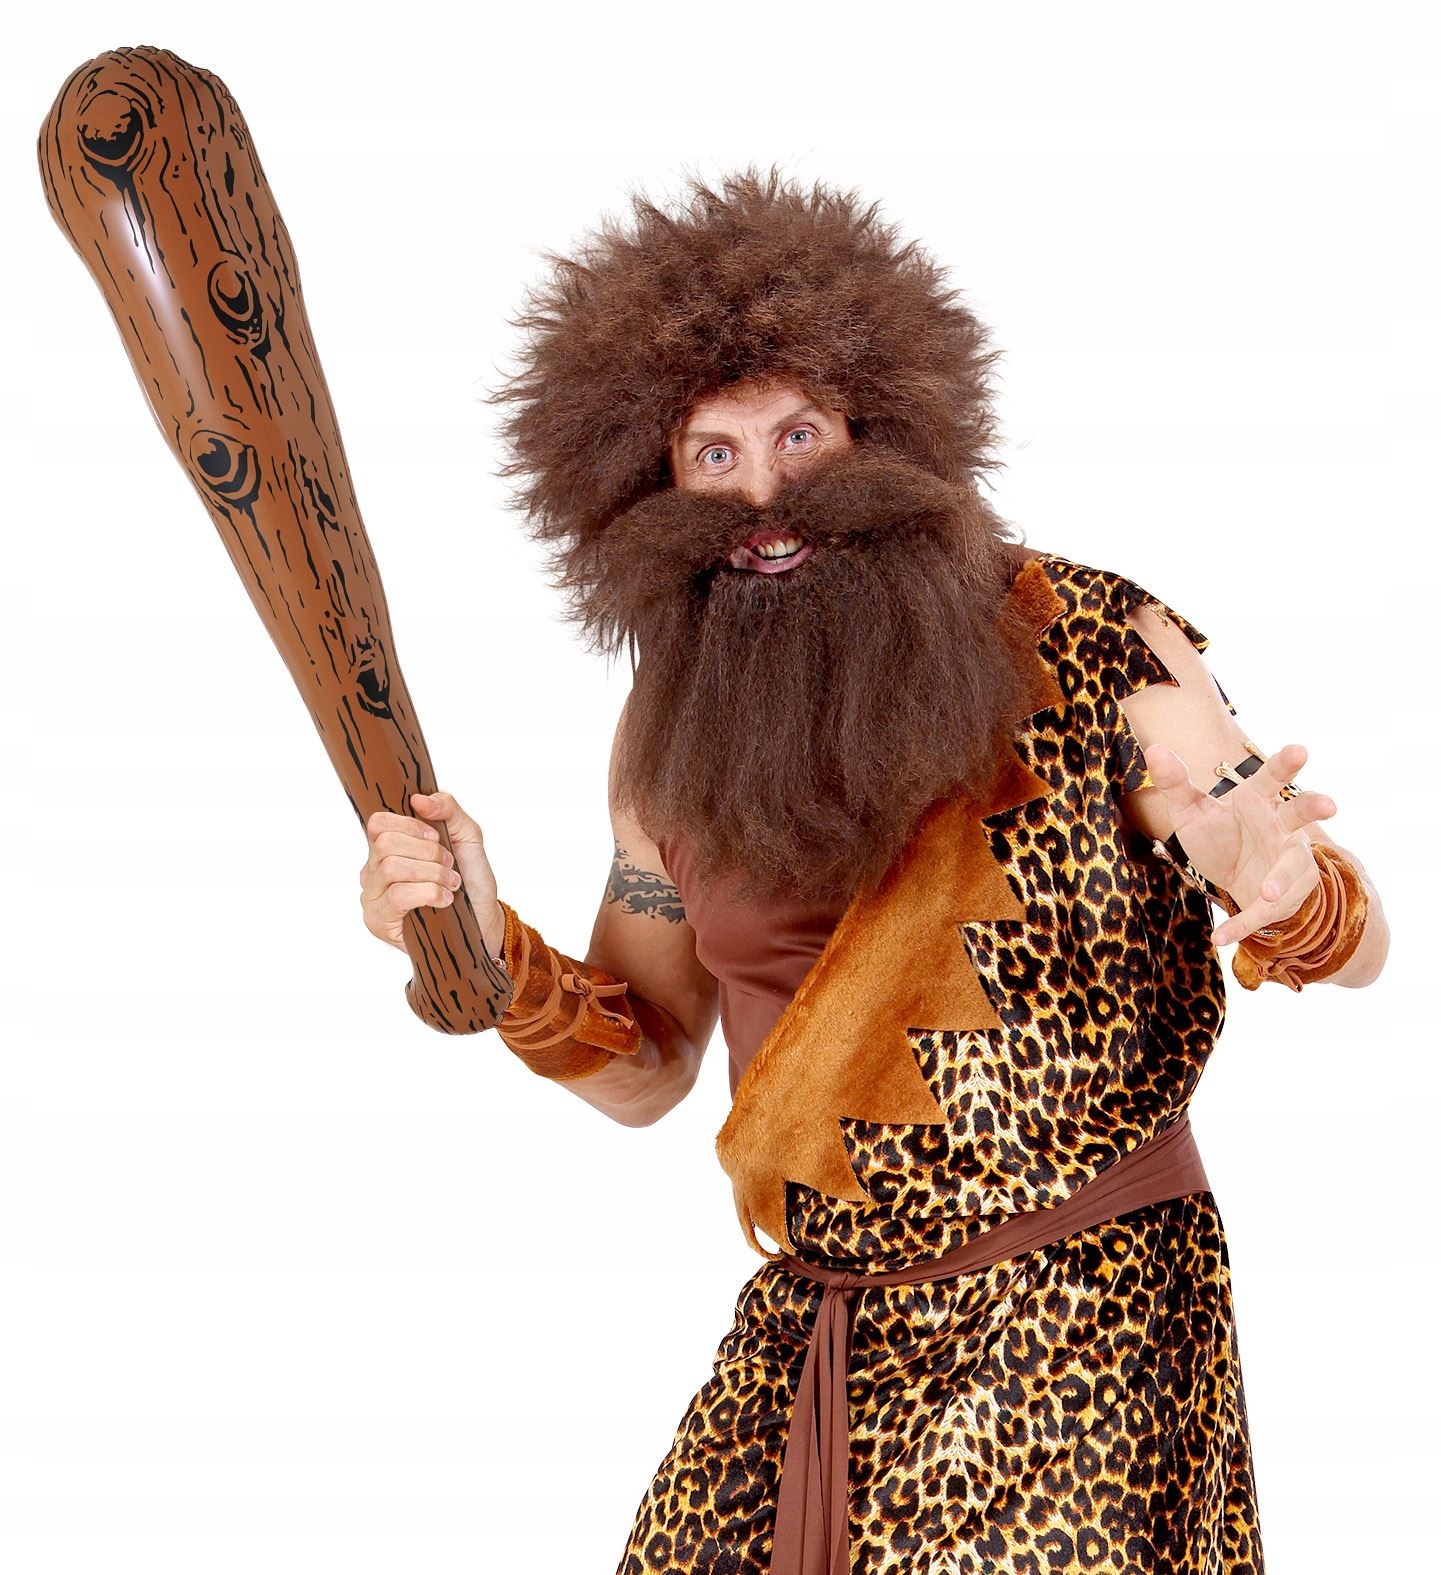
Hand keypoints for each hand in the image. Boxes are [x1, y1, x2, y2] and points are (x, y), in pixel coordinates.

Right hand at [359, 790, 504, 956]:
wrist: (483, 921)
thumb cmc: (471, 880)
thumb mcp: (467, 836)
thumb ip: (448, 809)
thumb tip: (418, 799)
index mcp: (389, 847)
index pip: (378, 823)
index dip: (410, 826)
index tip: (437, 838)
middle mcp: (374, 870)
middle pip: (385, 843)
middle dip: (428, 852)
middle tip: (449, 865)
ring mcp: (372, 896)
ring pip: (392, 868)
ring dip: (432, 874)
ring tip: (450, 884)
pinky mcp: (377, 921)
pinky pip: (396, 896)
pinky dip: (428, 893)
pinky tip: (444, 900)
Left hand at [1142, 741, 1337, 946]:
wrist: (1234, 875)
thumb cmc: (1220, 833)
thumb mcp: (1192, 811)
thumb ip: (1176, 783)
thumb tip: (1154, 748)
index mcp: (1260, 800)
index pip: (1273, 778)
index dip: (1287, 763)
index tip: (1300, 750)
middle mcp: (1282, 827)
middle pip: (1301, 814)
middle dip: (1315, 808)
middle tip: (1330, 804)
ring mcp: (1288, 862)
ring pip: (1292, 869)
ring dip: (1282, 881)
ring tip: (1268, 894)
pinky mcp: (1283, 897)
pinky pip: (1264, 911)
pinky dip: (1243, 925)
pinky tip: (1220, 937)